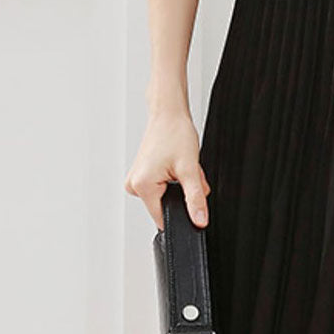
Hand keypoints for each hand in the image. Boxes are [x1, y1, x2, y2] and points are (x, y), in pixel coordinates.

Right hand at [124, 102, 210, 230]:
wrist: (169, 113)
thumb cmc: (174, 132)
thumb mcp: (189, 168)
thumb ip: (195, 198)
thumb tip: (199, 220)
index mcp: (141, 186)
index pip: (164, 218)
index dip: (182, 210)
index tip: (189, 193)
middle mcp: (134, 185)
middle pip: (166, 205)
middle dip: (183, 193)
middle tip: (187, 172)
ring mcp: (136, 179)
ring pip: (166, 195)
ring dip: (180, 185)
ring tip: (181, 165)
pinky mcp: (141, 174)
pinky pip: (161, 186)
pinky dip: (174, 179)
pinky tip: (176, 165)